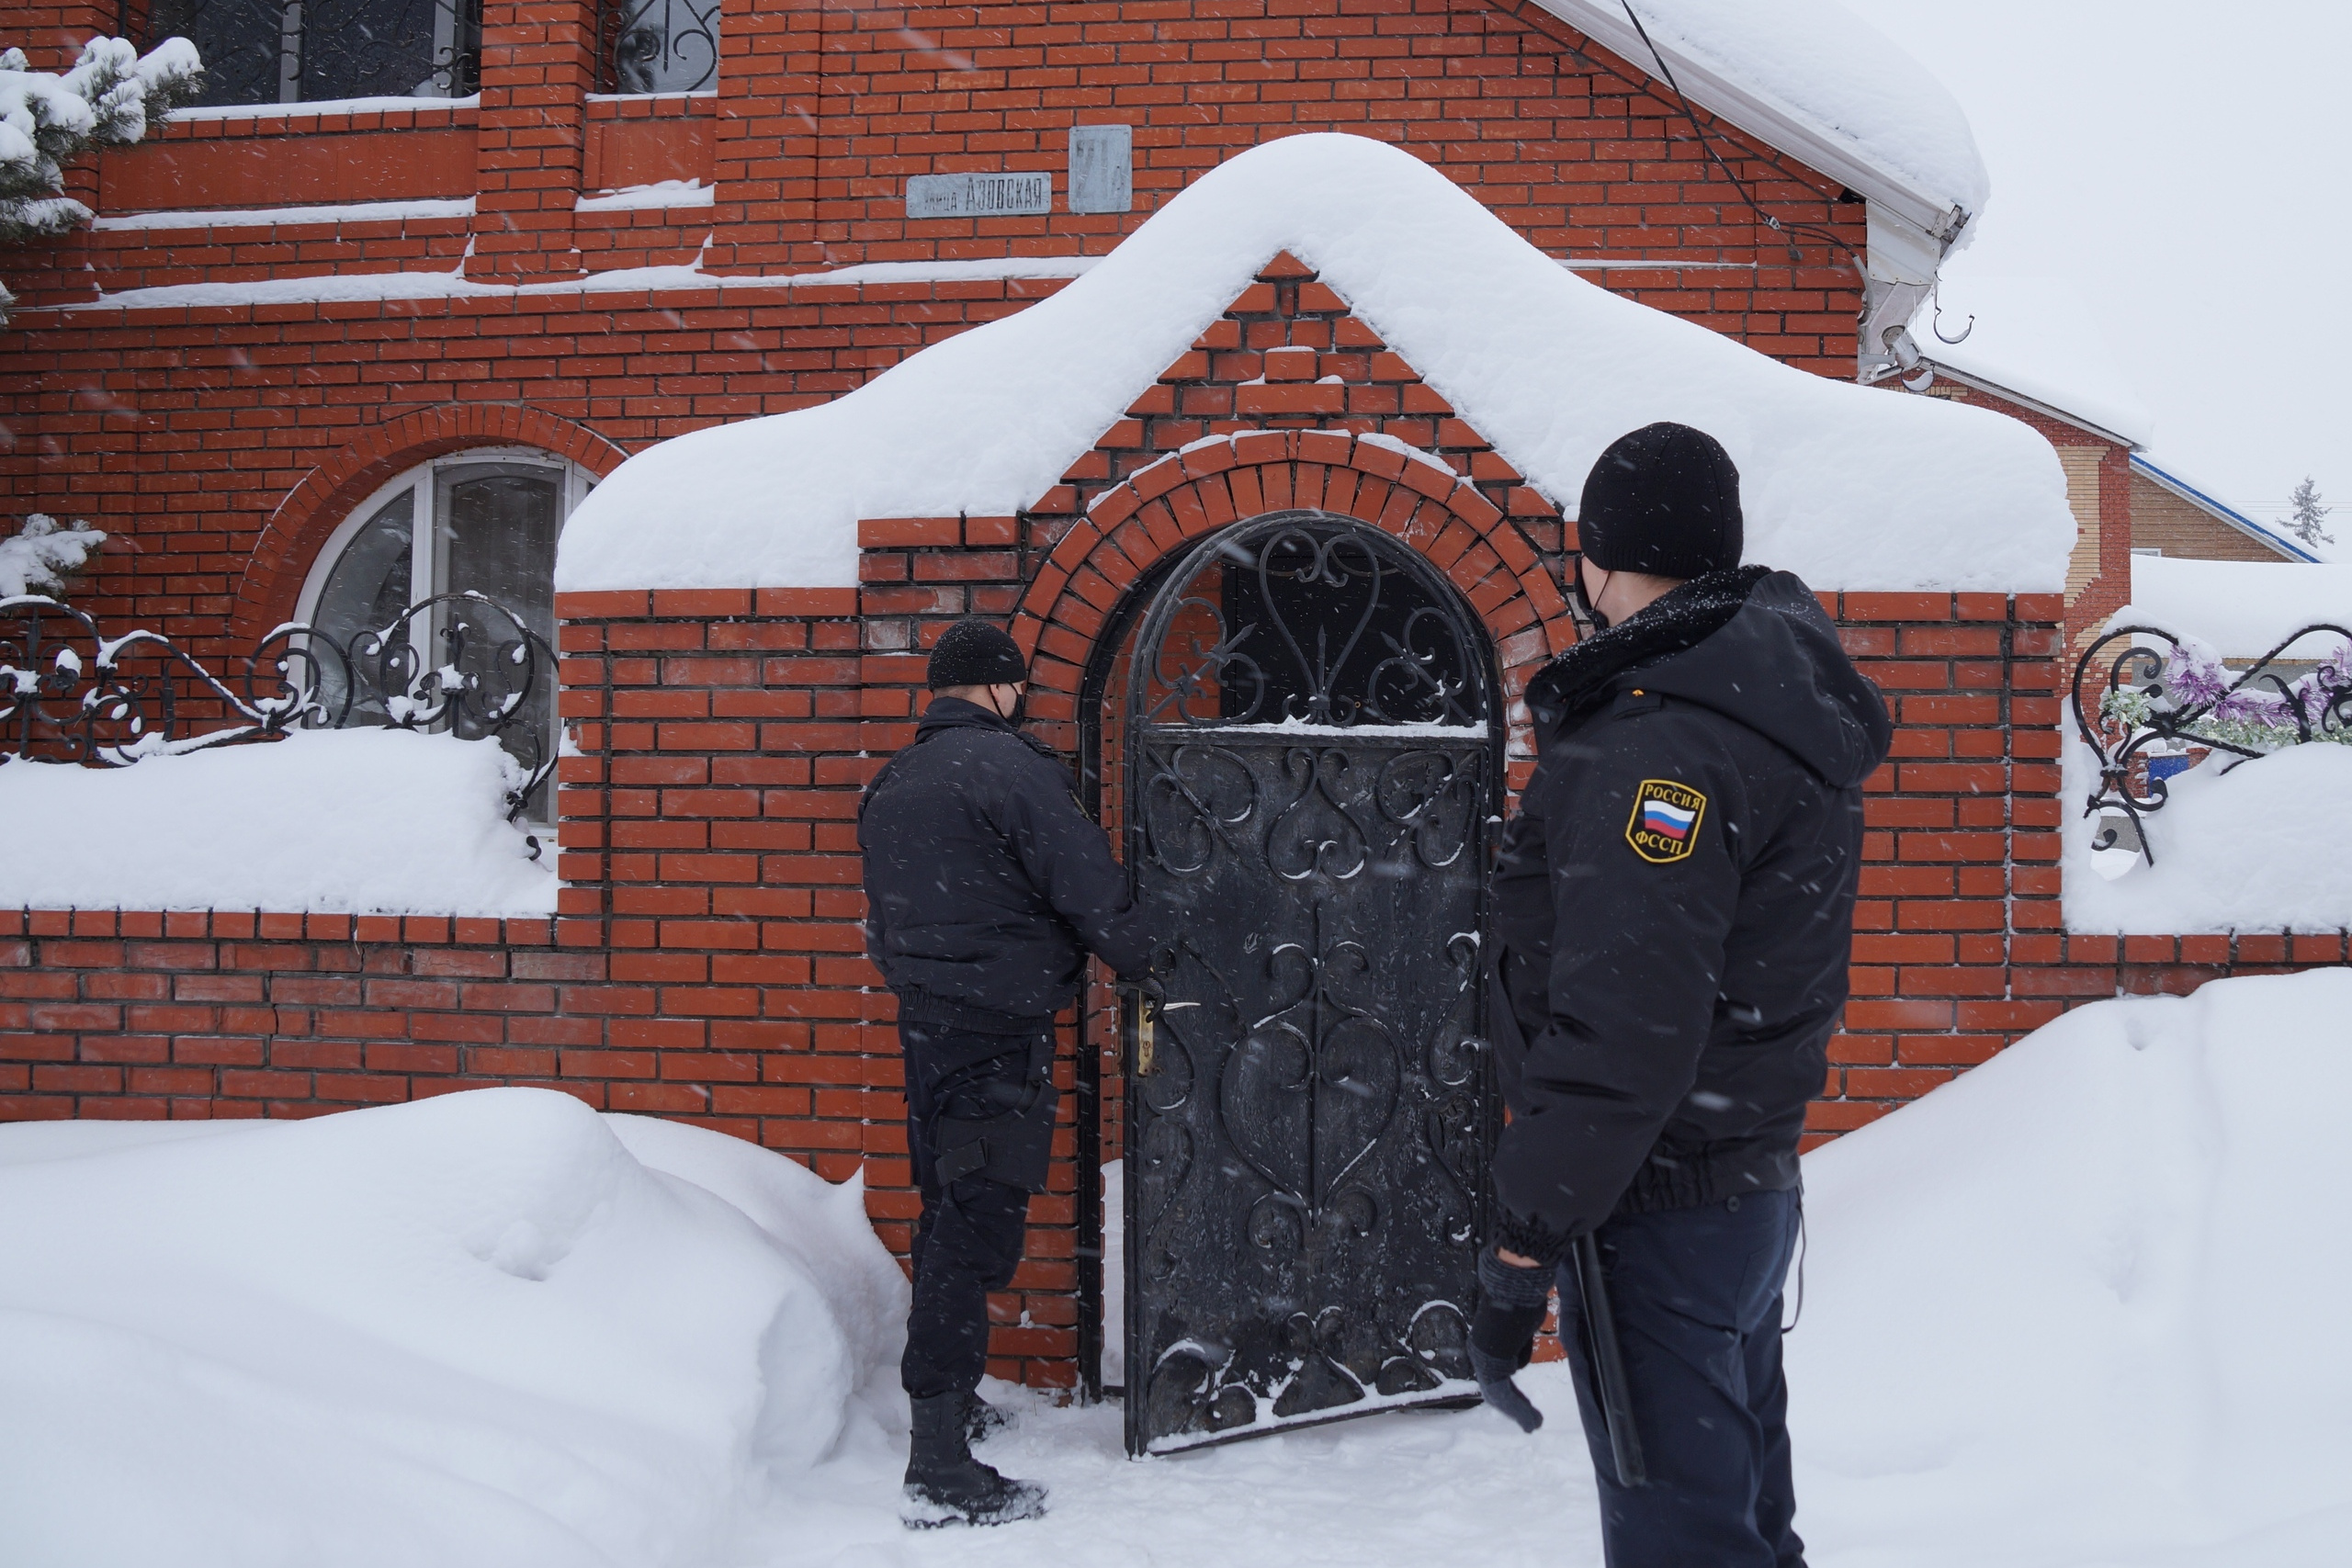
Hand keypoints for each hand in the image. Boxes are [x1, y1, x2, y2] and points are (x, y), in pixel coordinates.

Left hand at [1470, 1247, 1552, 1433]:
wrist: (1512, 1288)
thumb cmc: (1520, 1297)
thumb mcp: (1523, 1320)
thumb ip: (1520, 1335)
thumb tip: (1525, 1334)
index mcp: (1485, 1341)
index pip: (1496, 1372)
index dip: (1509, 1391)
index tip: (1522, 1402)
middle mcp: (1479, 1351)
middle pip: (1496, 1388)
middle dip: (1513, 1406)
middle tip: (1528, 1421)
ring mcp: (1483, 1359)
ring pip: (1500, 1394)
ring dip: (1518, 1412)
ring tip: (1533, 1424)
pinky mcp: (1491, 1365)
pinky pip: (1504, 1395)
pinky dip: (1519, 1411)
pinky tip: (1531, 1421)